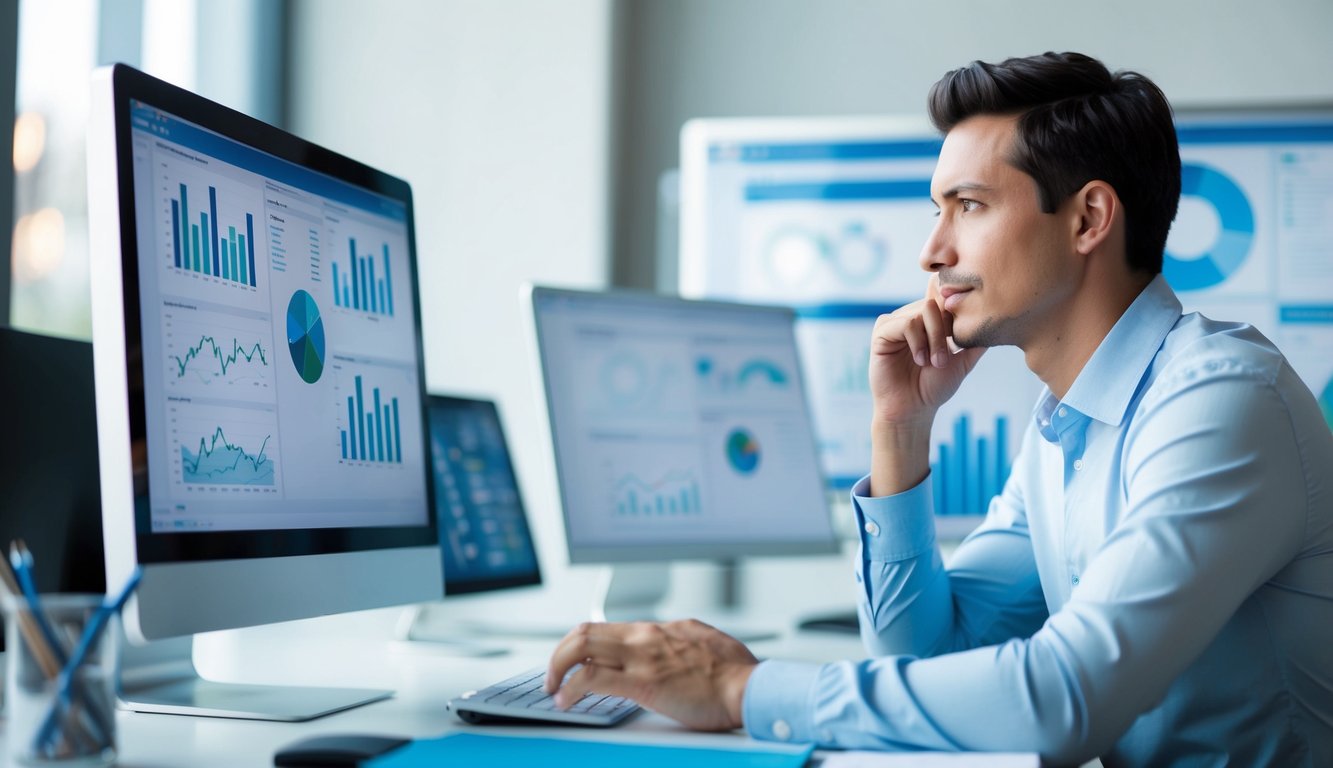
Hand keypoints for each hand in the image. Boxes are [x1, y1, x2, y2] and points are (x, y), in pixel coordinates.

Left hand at [544, 619, 758, 731]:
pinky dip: (570, 688)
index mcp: (659, 629)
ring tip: (553, 689)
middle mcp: (645, 636)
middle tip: (552, 675)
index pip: (606, 628)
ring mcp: (642, 656)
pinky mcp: (642, 681)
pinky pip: (592, 678)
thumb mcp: (704, 642)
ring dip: (557, 668)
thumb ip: (680, 642)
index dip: (581, 645)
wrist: (749, 687)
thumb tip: (672, 646)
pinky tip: (566, 701)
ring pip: (581, 647)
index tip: (573, 662)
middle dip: (559, 653)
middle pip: (585, 631)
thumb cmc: (736, 673)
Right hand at [869, 275, 984, 424]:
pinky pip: (905, 323)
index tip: (958, 337)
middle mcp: (910, 316)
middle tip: (943, 359)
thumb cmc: (934, 388)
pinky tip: (919, 360)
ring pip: (922, 311)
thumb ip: (977, 342)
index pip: (943, 297)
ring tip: (932, 362)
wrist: (913, 409)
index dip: (954, 310)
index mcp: (928, 320)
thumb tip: (998, 323)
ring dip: (933, 340)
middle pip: (935, 302)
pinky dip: (918, 342)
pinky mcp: (882, 331)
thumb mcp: (963, 361)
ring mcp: (895, 322)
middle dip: (944, 331)